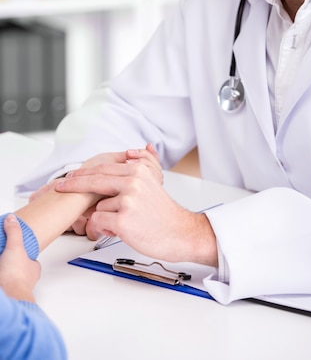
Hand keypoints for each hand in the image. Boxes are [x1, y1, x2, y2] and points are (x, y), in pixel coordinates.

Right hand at [0, 214, 40, 301]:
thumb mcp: (15, 247)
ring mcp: (15, 288)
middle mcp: (26, 280)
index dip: (26, 254)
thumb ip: (14, 232)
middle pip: (20, 269)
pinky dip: (2, 281)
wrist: (8, 297)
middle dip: (12, 264)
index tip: (19, 248)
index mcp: (33, 269)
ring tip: (1, 265)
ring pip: (11, 278)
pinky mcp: (6, 294)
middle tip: (5, 257)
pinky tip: (0, 278)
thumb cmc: (15, 276)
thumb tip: (12, 219)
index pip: (32, 260)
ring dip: (5, 272)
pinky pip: (4, 285)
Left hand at [31, 148, 159, 238]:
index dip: (84, 172)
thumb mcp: (157, 181)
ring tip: (122, 223)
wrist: (180, 233)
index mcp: (138, 170)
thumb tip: (144, 146)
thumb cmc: (165, 212)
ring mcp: (127, 200)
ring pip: (98, 207)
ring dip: (104, 218)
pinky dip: (105, 229)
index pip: (104, 167)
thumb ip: (148, 162)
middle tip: (61, 187)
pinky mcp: (123, 220)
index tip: (71, 176)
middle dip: (74, 184)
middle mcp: (132, 181)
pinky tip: (119, 231)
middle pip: (94, 180)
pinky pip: (99, 222)